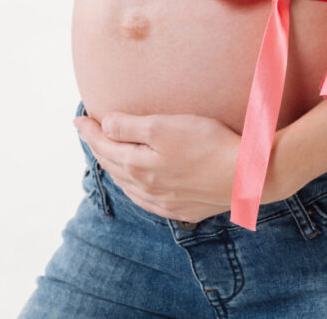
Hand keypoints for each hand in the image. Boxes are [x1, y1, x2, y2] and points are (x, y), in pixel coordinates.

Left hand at [74, 110, 249, 223]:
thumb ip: (130, 126)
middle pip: (113, 166)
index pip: (104, 146)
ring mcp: (165, 201)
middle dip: (98, 147)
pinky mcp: (183, 208)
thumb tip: (104, 125)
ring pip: (128, 185)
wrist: (247, 176)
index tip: (78, 119)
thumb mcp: (165, 126)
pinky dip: (134, 188)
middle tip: (89, 132)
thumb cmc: (208, 144)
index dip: (89, 131)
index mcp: (138, 166)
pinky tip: (138, 186)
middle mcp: (146, 188)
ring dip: (114, 168)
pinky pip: (147, 200)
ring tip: (108, 155)